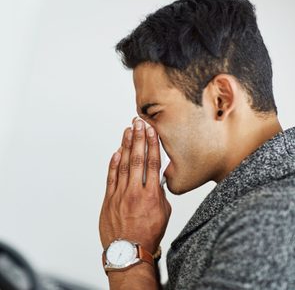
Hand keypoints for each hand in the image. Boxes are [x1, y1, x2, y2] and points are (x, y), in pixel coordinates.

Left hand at [99, 120, 170, 253]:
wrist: (128, 251)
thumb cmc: (149, 234)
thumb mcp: (164, 213)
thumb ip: (160, 193)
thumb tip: (156, 180)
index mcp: (152, 194)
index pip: (153, 163)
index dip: (152, 144)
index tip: (151, 131)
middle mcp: (135, 191)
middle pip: (138, 159)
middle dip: (138, 138)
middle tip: (138, 123)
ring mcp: (120, 194)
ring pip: (124, 164)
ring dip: (126, 146)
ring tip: (128, 131)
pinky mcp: (109, 199)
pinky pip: (111, 177)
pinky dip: (114, 163)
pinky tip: (117, 151)